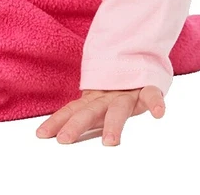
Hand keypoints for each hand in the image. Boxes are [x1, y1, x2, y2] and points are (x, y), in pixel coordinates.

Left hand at [36, 86, 164, 145]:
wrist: (136, 57)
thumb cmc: (115, 89)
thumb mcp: (97, 103)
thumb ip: (81, 115)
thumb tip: (53, 133)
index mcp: (93, 100)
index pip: (71, 111)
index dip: (56, 121)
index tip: (40, 135)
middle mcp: (107, 97)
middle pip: (89, 112)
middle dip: (76, 126)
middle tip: (64, 140)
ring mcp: (127, 93)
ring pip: (119, 109)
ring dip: (113, 125)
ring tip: (110, 142)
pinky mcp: (147, 87)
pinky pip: (152, 95)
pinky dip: (155, 103)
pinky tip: (159, 113)